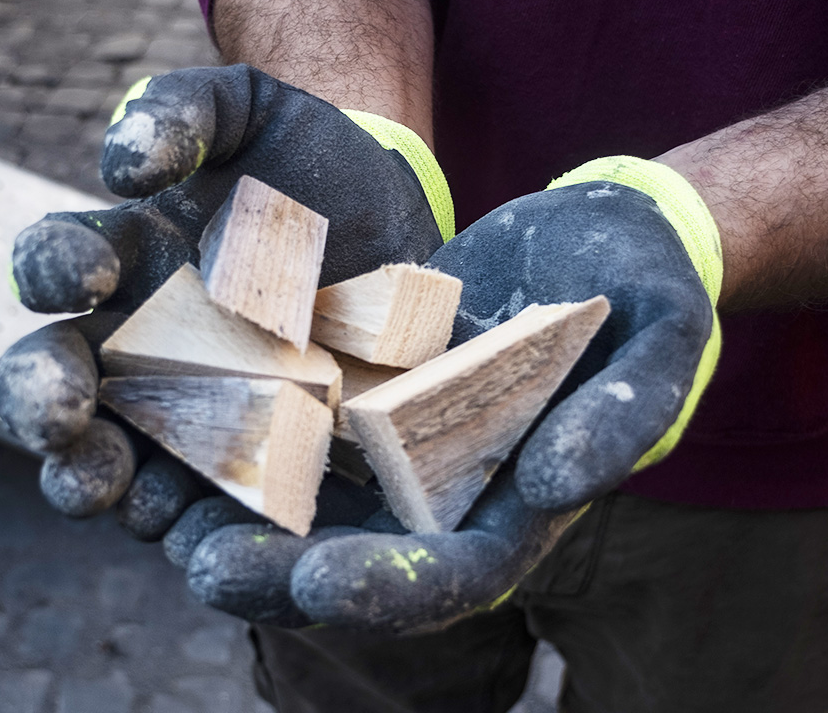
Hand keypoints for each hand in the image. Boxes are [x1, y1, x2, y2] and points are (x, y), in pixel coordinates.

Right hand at [0, 64, 448, 535]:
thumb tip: (121, 165)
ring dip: (98, 478)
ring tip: (114, 490)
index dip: (54, 268)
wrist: (401, 227)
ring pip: (114, 455)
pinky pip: (203, 496)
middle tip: (58, 414)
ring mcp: (189, 404)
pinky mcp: (249, 453)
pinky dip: (191, 516)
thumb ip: (184, 110)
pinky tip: (200, 529)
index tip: (89, 270)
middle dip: (43, 398)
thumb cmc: (316, 165)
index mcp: (122, 259)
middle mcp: (138, 341)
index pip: (55, 264)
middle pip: (57, 379)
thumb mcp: (256, 111)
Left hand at [179, 155, 720, 632]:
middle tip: (208, 566)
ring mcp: (400, 442)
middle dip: (283, 574)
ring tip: (165, 510)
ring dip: (240, 512)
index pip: (457, 574)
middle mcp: (450, 490)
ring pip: (311, 497)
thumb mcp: (662, 345)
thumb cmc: (649, 292)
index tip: (322, 585)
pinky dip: (243, 427)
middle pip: (361, 555)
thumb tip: (560, 485)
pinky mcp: (364, 385)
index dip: (393, 590)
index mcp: (522, 506)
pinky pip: (297, 416)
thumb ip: (627, 415)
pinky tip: (179, 414)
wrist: (603, 237)